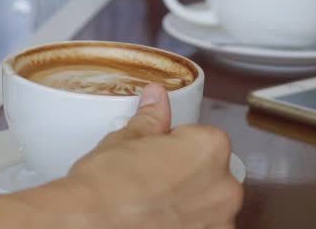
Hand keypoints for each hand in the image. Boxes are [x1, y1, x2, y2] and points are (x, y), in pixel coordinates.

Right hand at [34, 84, 242, 228]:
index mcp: (210, 148)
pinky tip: (159, 221)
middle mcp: (225, 187)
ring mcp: (220, 221)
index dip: (175, 146)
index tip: (156, 155)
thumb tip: (157, 99)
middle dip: (186, 174)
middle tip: (151, 179)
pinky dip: (185, 224)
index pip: (202, 138)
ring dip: (188, 203)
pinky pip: (202, 227)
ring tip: (152, 204)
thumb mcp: (126, 140)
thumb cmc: (107, 186)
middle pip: (211, 172)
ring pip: (208, 204)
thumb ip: (151, 118)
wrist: (91, 223)